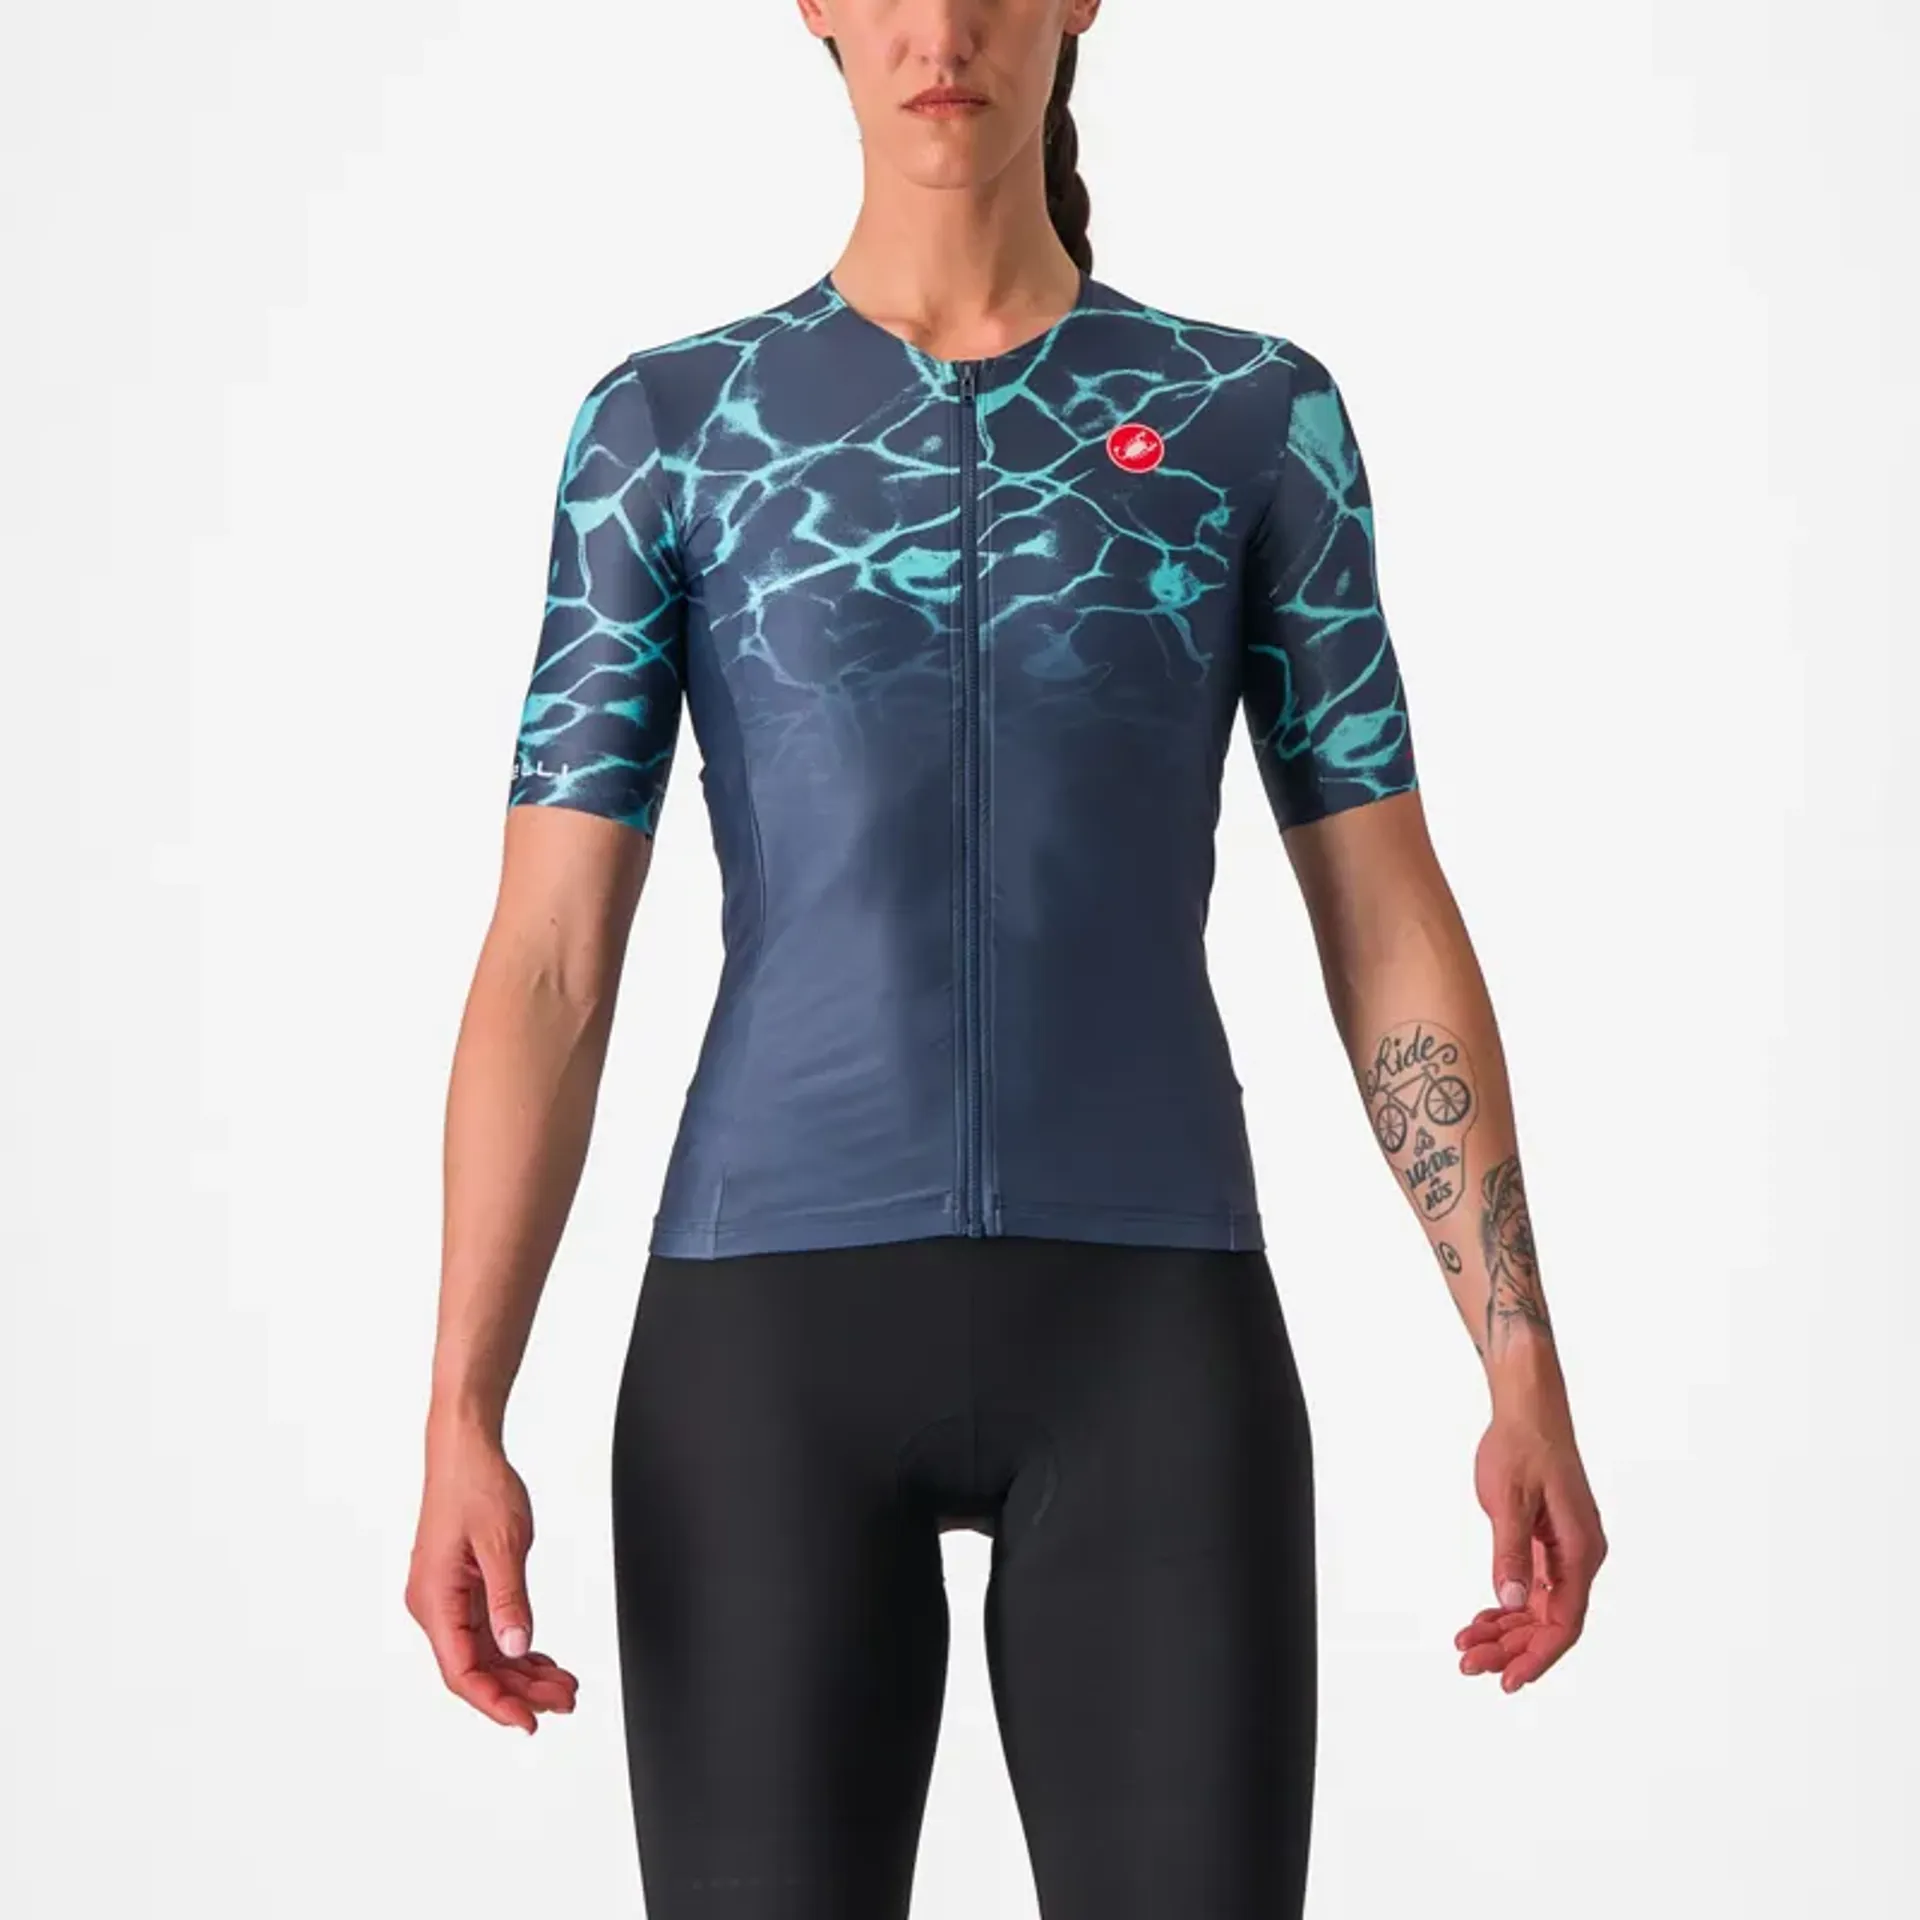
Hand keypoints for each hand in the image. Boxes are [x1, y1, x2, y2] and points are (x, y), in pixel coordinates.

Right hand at [405, 1427, 579, 1732]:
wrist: (464, 1449)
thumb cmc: (476, 1485)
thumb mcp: (502, 1542)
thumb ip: (509, 1599)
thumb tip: (515, 1649)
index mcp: (434, 1599)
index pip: (462, 1671)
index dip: (496, 1702)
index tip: (529, 1721)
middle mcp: (435, 1605)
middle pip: (476, 1668)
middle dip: (521, 1690)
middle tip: (565, 1701)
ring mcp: (448, 1598)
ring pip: (485, 1652)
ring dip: (522, 1672)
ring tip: (563, 1686)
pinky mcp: (463, 1588)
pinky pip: (488, 1630)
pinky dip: (516, 1647)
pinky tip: (542, 1659)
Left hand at [1456, 1394, 1606, 1691]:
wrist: (1529, 1411)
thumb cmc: (1523, 1446)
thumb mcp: (1510, 1500)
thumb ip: (1510, 1554)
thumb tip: (1511, 1604)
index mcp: (1580, 1550)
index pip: (1564, 1622)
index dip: (1537, 1656)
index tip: (1508, 1680)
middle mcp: (1579, 1557)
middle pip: (1549, 1623)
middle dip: (1511, 1649)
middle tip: (1469, 1663)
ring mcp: (1563, 1552)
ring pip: (1538, 1610)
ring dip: (1505, 1632)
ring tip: (1466, 1647)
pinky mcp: (1547, 1545)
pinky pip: (1531, 1589)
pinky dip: (1506, 1607)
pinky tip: (1480, 1620)